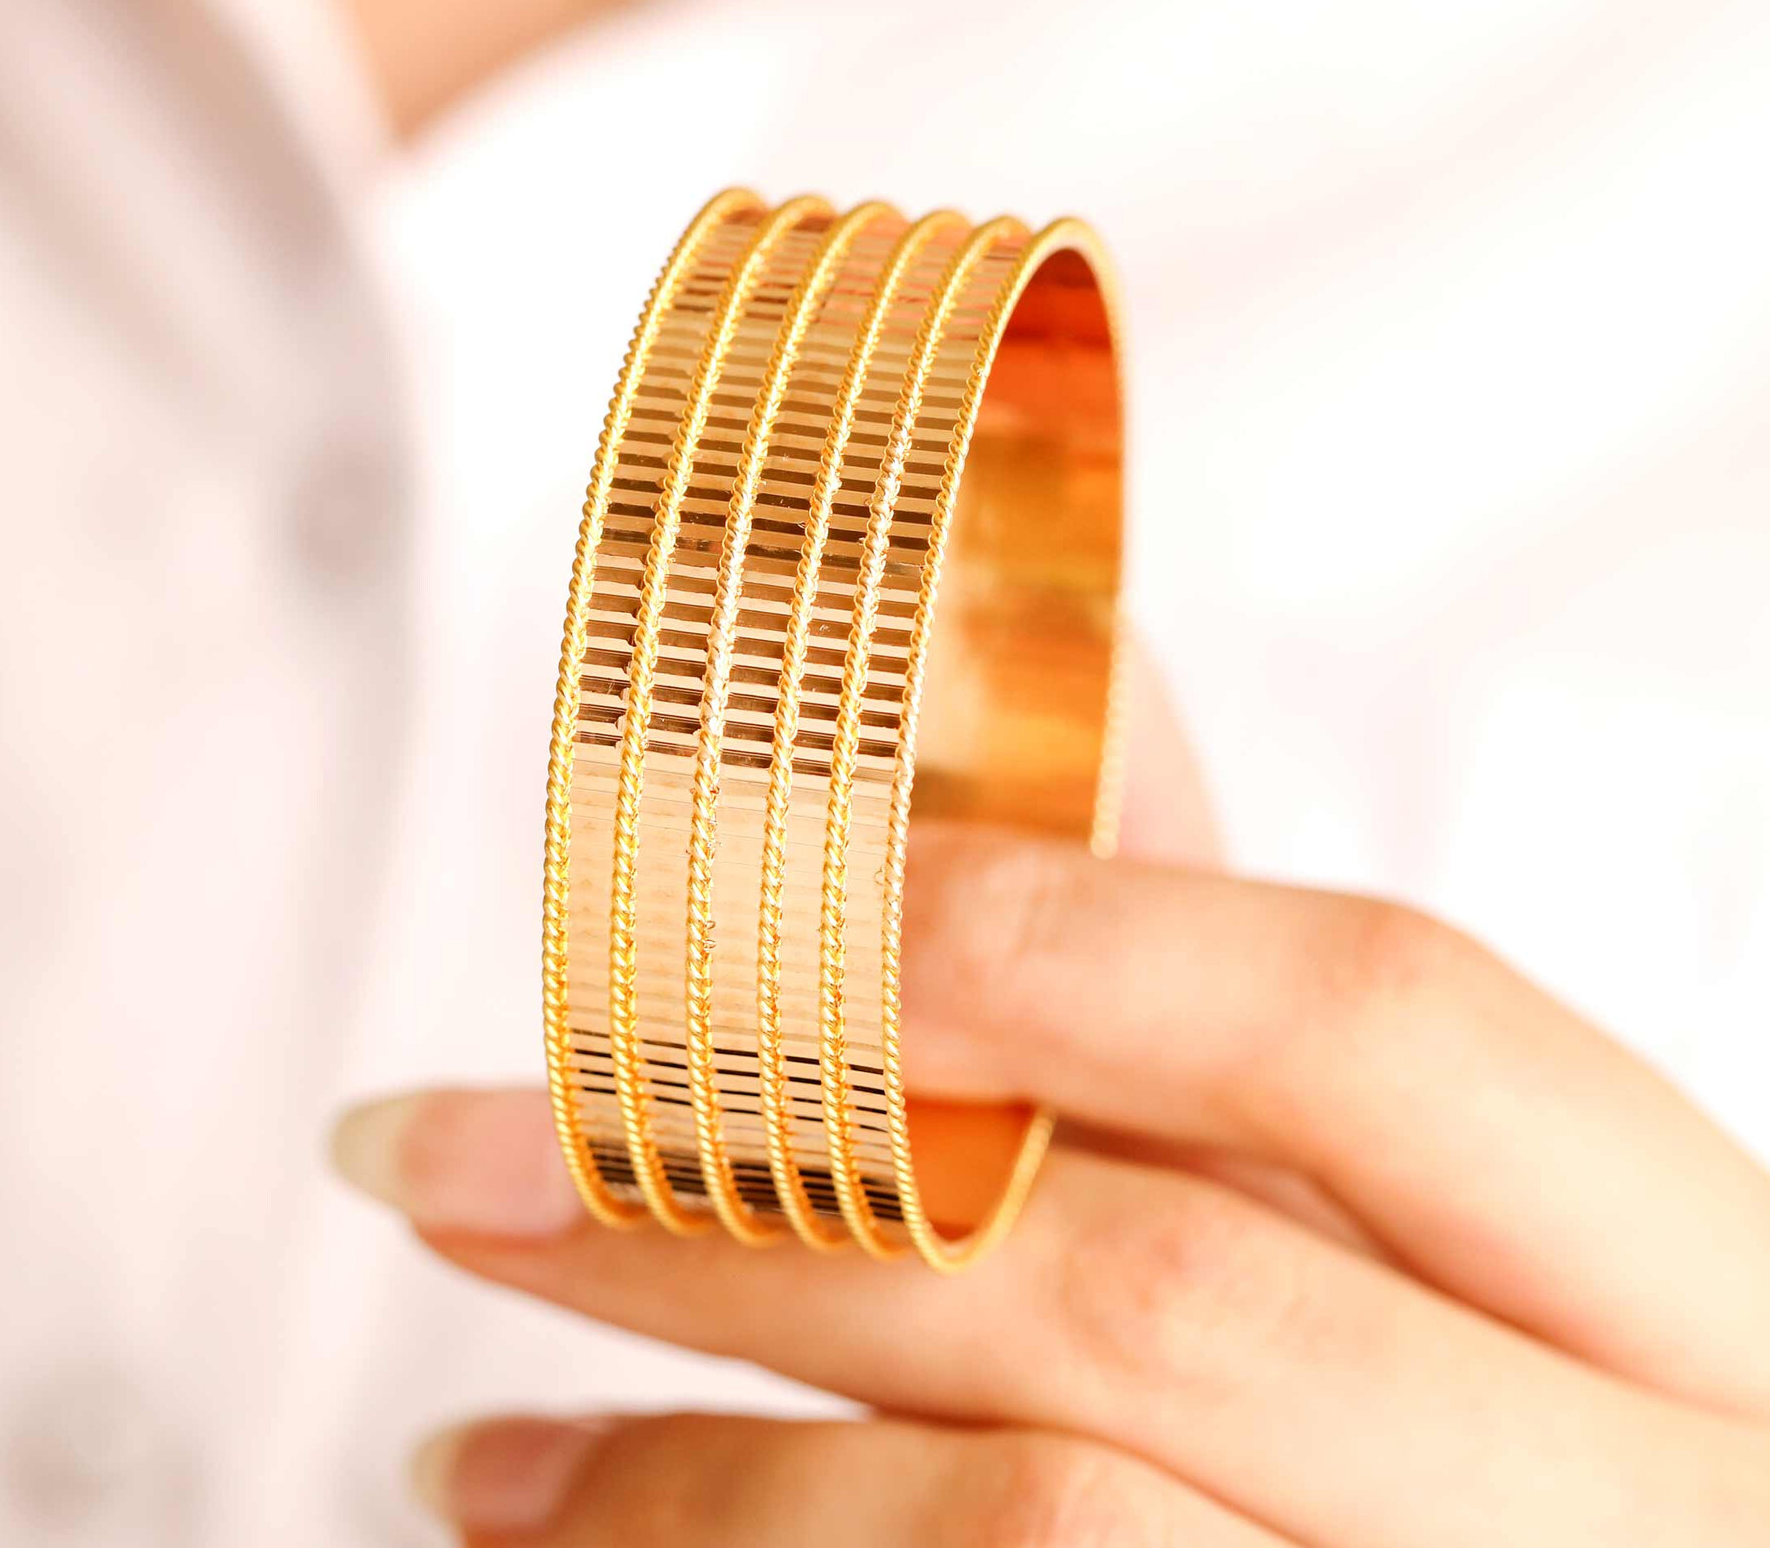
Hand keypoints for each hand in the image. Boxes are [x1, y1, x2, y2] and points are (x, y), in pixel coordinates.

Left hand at [333, 709, 1769, 1543]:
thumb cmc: (1541, 1440)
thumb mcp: (1460, 1227)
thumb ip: (1254, 985)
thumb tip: (1069, 655)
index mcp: (1689, 1289)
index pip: (1382, 1022)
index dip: (1056, 934)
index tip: (762, 913)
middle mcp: (1640, 1500)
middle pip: (1154, 1293)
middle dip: (764, 1209)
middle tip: (468, 1163)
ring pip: (1043, 1529)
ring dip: (697, 1469)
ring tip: (485, 1444)